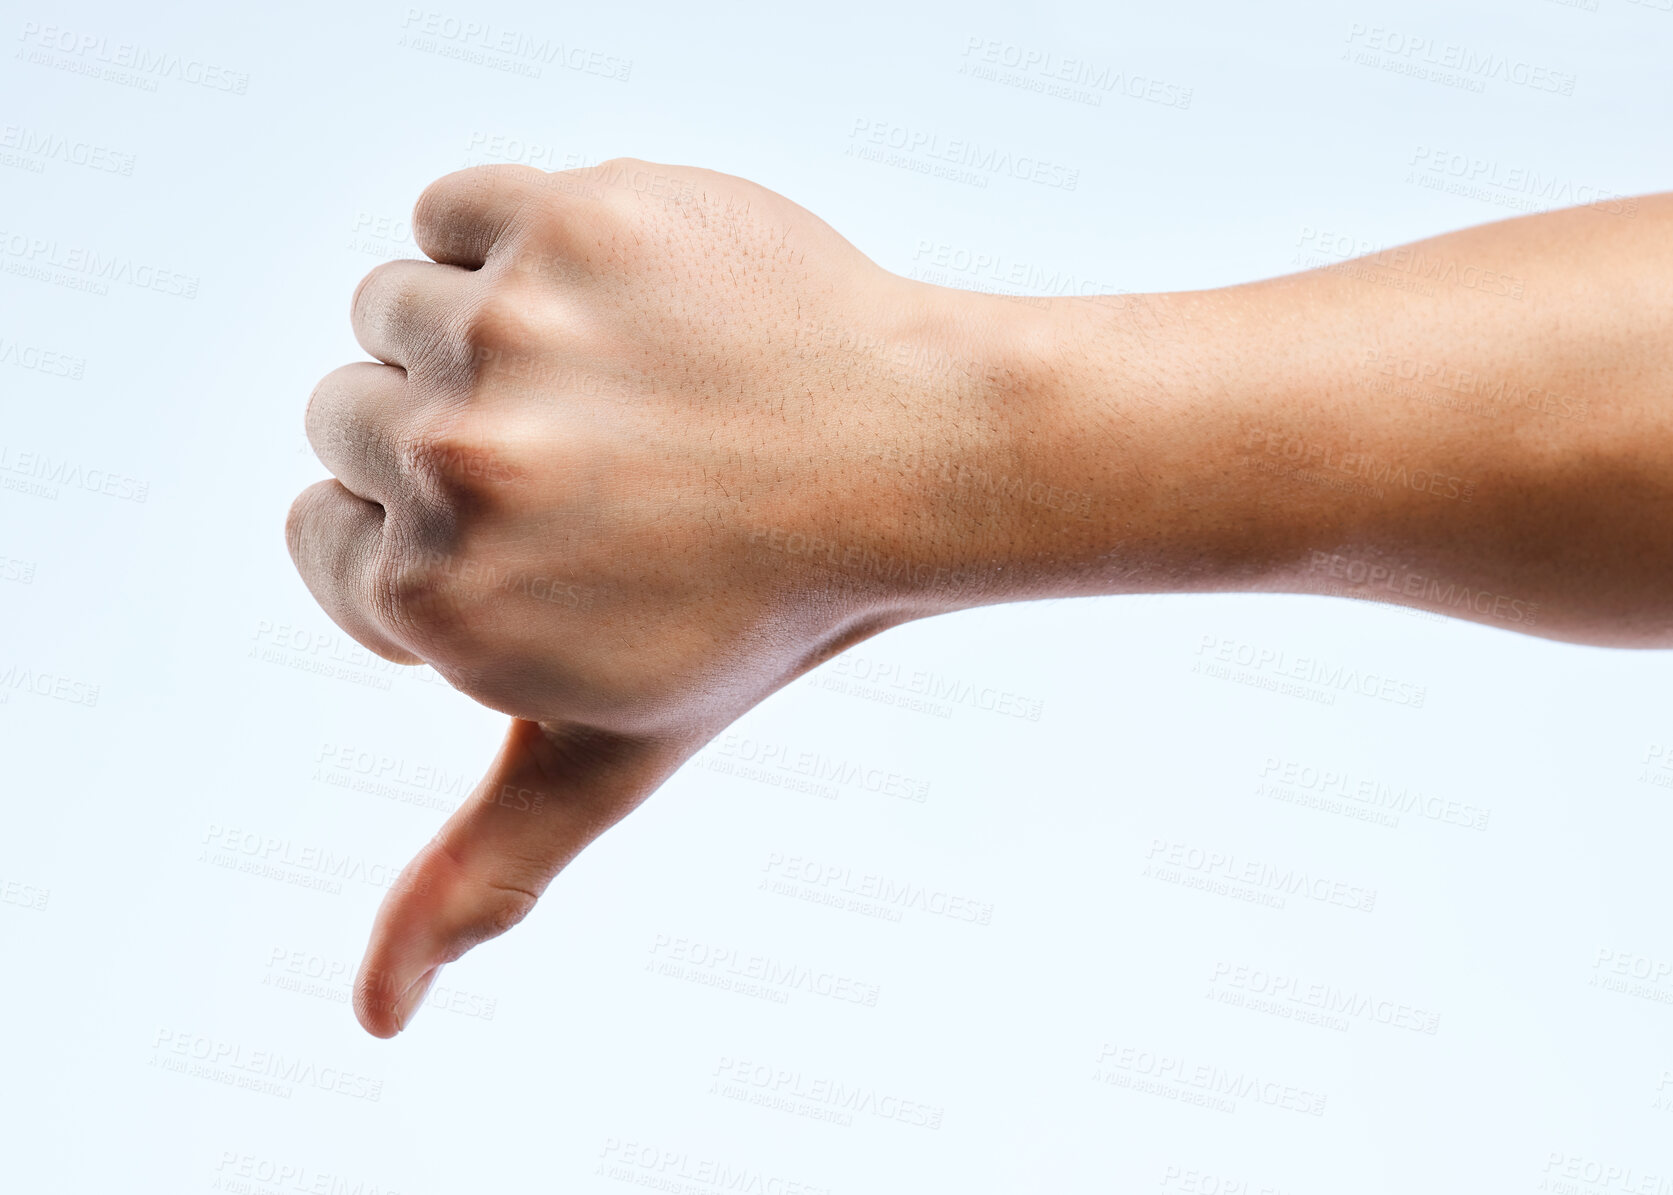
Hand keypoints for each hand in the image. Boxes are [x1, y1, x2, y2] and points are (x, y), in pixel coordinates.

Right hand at [286, 159, 1030, 1034]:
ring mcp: (508, 338)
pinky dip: (506, 237)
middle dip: (456, 440)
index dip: (433, 539)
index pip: (329, 542)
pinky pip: (449, 211)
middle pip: (349, 415)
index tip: (556, 541)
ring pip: (392, 311)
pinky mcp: (567, 219)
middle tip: (602, 463)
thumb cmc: (765, 612)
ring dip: (481, 340)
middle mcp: (455, 474)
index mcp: (444, 605)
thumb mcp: (615, 754)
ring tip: (609, 384)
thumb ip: (487, 869)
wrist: (916, 462)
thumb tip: (377, 1019)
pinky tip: (610, 298)